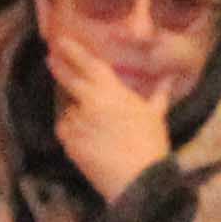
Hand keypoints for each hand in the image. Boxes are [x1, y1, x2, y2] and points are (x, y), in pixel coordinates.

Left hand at [45, 15, 176, 196]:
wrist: (137, 180)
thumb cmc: (150, 144)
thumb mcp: (156, 115)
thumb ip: (159, 94)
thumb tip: (170, 77)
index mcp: (112, 91)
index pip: (88, 64)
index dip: (73, 50)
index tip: (60, 41)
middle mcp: (90, 101)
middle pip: (69, 79)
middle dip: (59, 67)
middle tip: (51, 58)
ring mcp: (77, 122)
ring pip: (70, 111)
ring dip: (76, 112)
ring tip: (96, 129)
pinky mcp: (69, 142)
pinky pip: (66, 130)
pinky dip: (72, 132)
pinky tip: (88, 141)